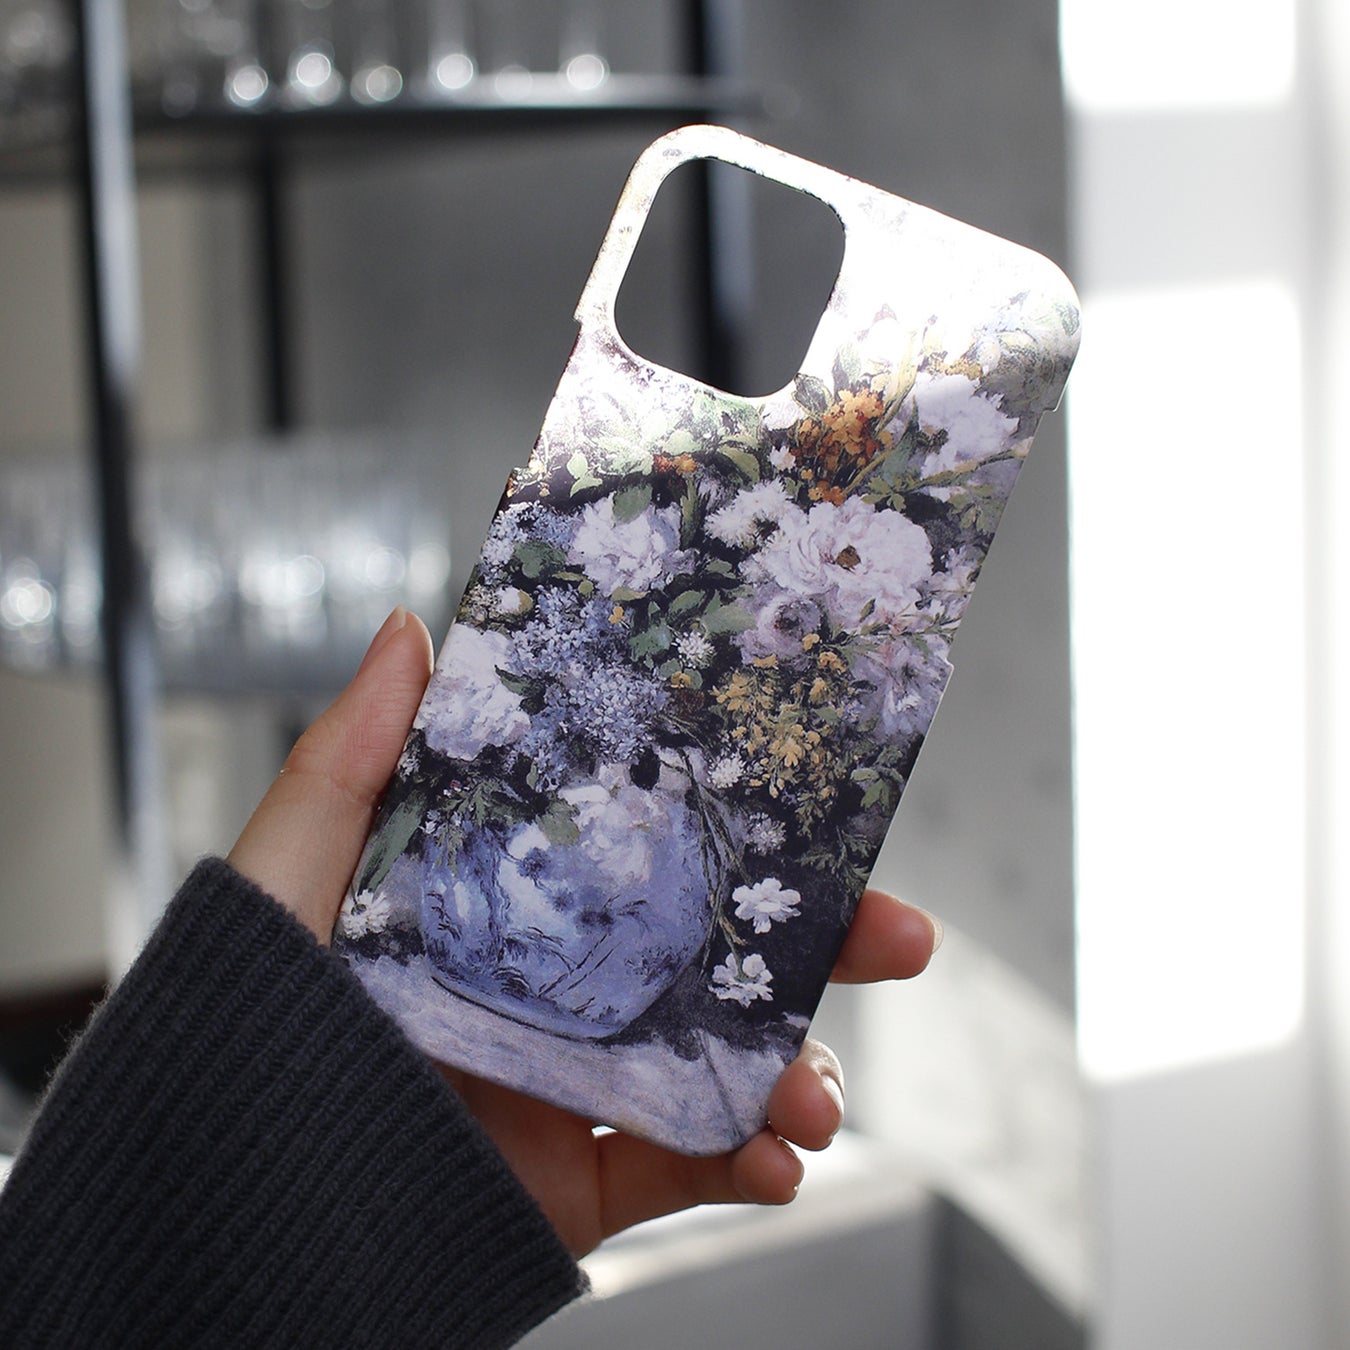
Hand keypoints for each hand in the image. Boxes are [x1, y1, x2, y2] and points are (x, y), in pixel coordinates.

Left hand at [229, 606, 941, 1256]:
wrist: (234, 1210)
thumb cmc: (246, 1020)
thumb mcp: (295, 872)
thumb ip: (352, 759)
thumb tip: (411, 629)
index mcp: (513, 905)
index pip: (651, 851)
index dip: (740, 826)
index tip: (822, 803)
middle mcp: (559, 990)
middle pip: (717, 955)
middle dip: (823, 946)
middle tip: (901, 935)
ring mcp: (578, 1089)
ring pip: (726, 1066)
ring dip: (802, 1074)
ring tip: (821, 1101)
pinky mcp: (578, 1185)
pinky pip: (685, 1175)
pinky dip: (751, 1170)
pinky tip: (781, 1162)